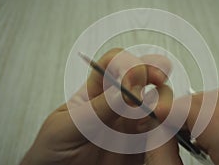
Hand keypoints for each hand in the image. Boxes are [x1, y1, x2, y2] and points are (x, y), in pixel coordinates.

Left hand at [20, 48, 171, 164]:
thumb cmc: (51, 154)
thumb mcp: (65, 128)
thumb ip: (94, 110)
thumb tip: (122, 91)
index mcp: (94, 95)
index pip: (115, 64)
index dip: (126, 64)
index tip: (130, 81)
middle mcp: (116, 106)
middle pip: (142, 78)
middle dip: (153, 73)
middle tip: (156, 83)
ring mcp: (130, 125)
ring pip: (157, 102)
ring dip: (163, 101)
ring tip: (158, 112)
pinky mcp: (141, 146)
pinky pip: (161, 131)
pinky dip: (167, 127)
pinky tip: (161, 131)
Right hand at [147, 87, 218, 164]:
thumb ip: (163, 156)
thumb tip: (154, 128)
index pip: (209, 111)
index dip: (175, 108)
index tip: (155, 115)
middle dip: (188, 107)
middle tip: (168, 124)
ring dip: (202, 112)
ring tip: (185, 133)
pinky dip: (217, 119)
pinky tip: (205, 138)